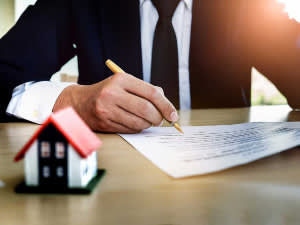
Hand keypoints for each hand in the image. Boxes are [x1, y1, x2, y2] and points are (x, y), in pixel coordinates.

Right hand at [53, 73, 177, 132]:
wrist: (81, 103)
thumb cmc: (108, 92)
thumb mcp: (125, 84)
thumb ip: (146, 90)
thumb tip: (166, 103)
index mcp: (121, 80)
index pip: (151, 93)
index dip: (166, 105)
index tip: (173, 115)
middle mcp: (113, 93)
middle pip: (146, 109)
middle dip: (158, 118)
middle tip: (161, 120)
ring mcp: (107, 109)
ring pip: (139, 122)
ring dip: (148, 124)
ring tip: (147, 120)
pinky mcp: (105, 123)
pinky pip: (130, 129)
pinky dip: (138, 128)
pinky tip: (136, 123)